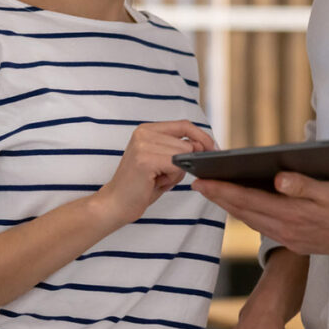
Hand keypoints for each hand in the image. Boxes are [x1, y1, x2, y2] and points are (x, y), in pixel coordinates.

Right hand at [94, 121, 217, 226]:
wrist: (115, 204)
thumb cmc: (141, 185)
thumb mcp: (163, 162)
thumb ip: (180, 149)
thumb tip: (202, 145)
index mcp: (147, 129)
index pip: (184, 125)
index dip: (202, 137)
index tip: (213, 150)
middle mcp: (144, 132)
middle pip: (187, 143)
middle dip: (184, 164)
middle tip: (163, 176)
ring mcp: (143, 144)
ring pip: (184, 155)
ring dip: (177, 172)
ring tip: (157, 179)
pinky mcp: (144, 159)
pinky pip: (176, 166)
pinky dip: (172, 178)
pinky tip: (156, 182)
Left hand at [194, 171, 328, 257]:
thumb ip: (304, 186)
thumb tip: (277, 180)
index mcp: (292, 215)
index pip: (247, 200)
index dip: (222, 190)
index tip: (200, 181)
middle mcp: (287, 230)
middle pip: (244, 212)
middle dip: (220, 198)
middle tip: (198, 185)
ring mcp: (293, 239)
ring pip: (254, 222)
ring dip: (233, 208)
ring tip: (218, 194)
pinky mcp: (301, 242)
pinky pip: (267, 228)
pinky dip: (251, 216)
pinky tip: (249, 209)